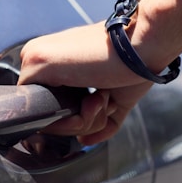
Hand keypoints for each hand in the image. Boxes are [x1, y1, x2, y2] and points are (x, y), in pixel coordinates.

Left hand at [18, 0, 181, 143]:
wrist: (146, 42)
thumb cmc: (135, 62)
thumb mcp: (115, 94)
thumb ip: (98, 116)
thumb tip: (85, 140)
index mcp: (56, 61)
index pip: (54, 106)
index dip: (81, 117)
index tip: (104, 102)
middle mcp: (41, 58)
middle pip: (51, 115)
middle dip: (85, 121)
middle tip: (105, 99)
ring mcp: (35, 59)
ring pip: (50, 118)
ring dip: (86, 119)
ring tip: (104, 95)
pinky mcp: (38, 64)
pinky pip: (46, 114)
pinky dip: (76, 119)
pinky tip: (98, 98)